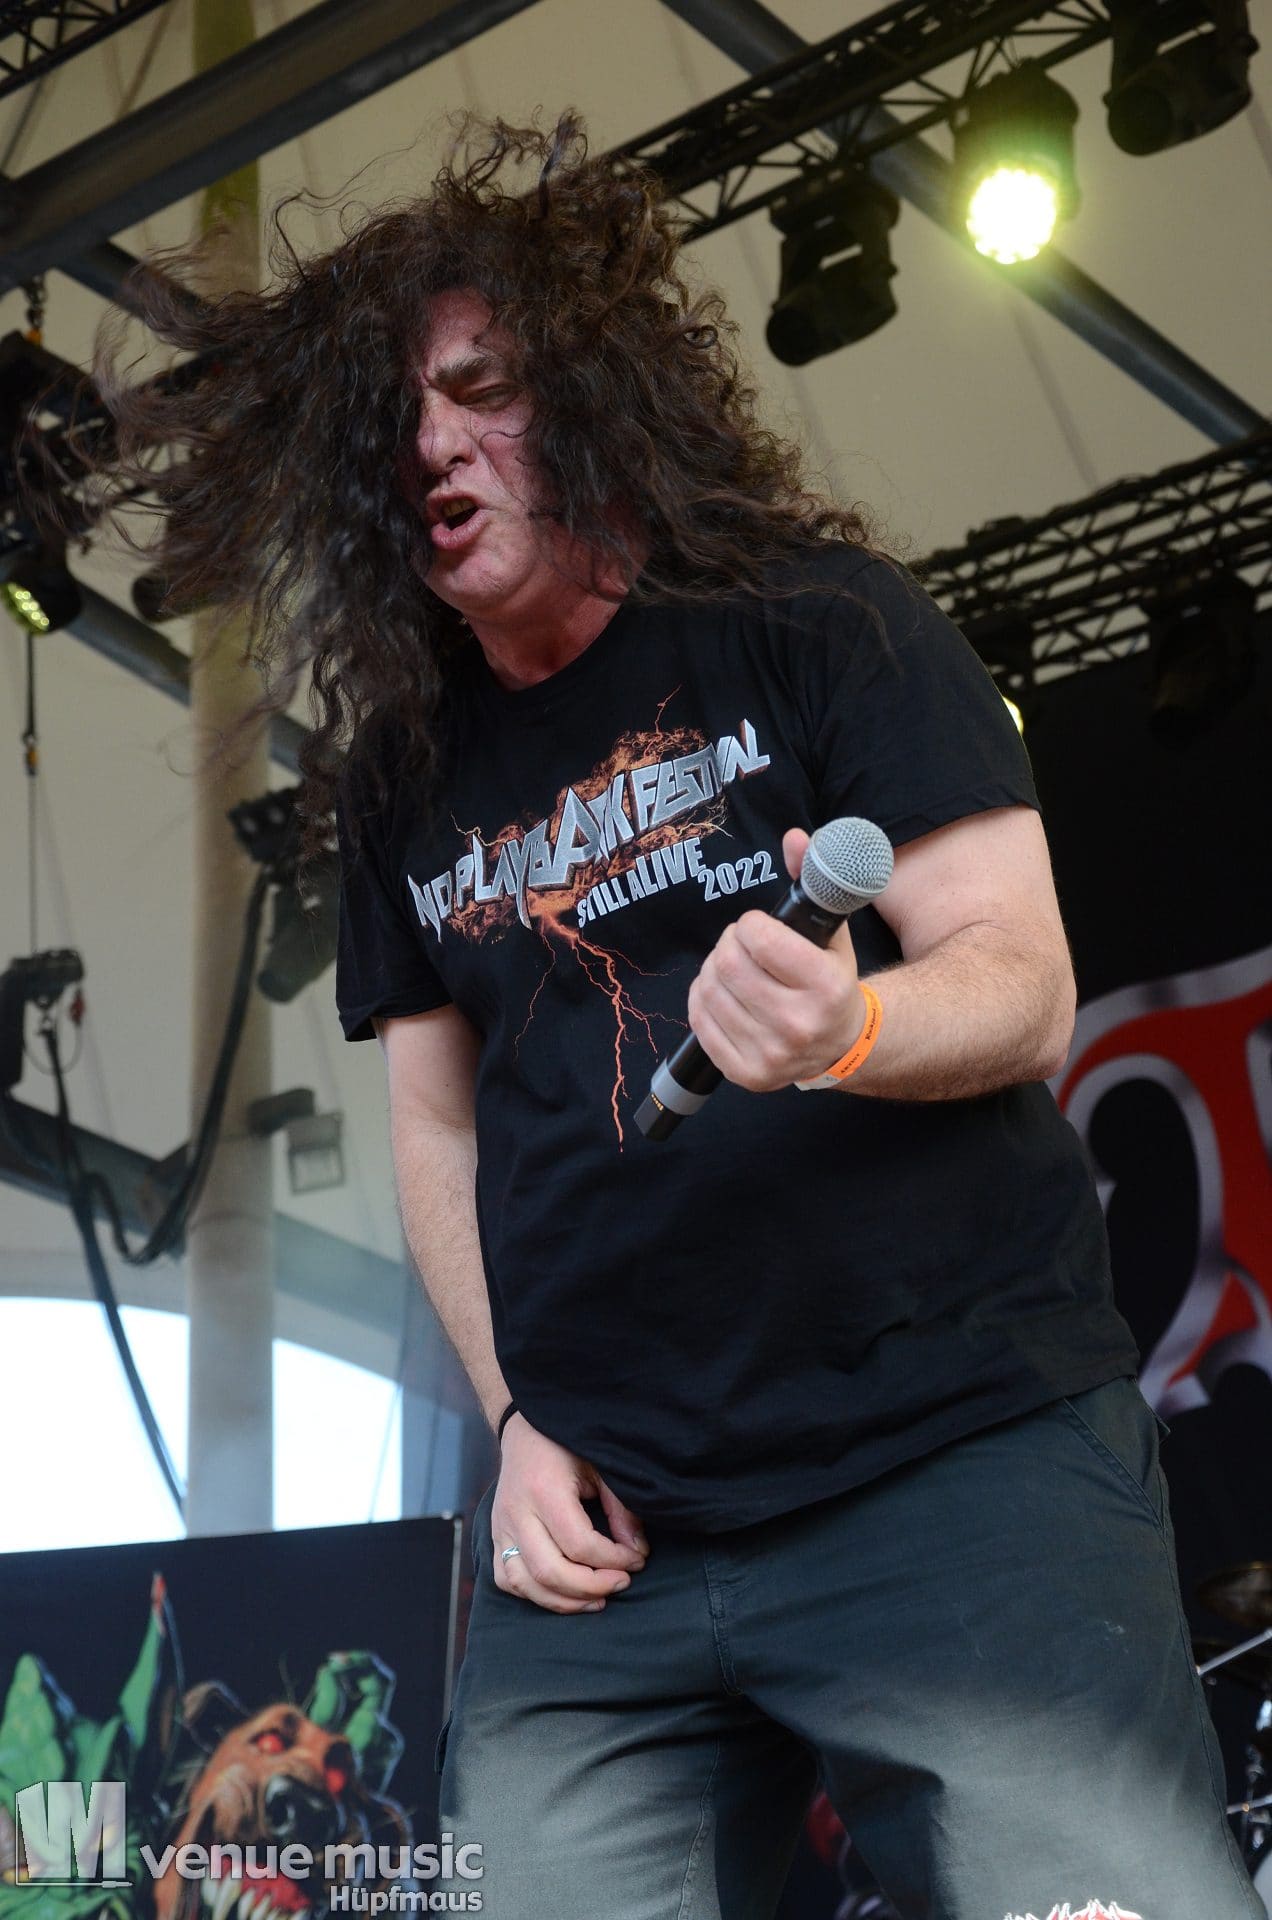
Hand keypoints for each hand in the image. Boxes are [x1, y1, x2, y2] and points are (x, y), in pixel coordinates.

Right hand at [490, 1413, 649, 1613]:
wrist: (525, 1429)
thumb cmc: (566, 1444)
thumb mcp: (600, 1466)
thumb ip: (620, 1509)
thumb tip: (637, 1551)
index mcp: (544, 1489)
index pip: (579, 1544)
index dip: (613, 1560)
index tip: (636, 1559)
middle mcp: (516, 1512)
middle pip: (550, 1571)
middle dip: (592, 1586)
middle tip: (622, 1582)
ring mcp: (500, 1526)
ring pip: (524, 1583)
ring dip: (564, 1601)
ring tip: (597, 1599)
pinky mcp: (494, 1535)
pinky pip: (506, 1579)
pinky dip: (534, 1594)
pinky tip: (563, 1592)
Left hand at [686, 828, 865, 1091]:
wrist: (842, 1046)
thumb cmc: (831, 981)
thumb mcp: (831, 930)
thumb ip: (813, 879)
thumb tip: (795, 837)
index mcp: (827, 987)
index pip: (760, 939)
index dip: (751, 925)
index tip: (758, 927)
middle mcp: (800, 1026)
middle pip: (729, 964)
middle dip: (729, 944)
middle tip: (740, 945)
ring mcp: (772, 1055)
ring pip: (709, 990)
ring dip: (714, 969)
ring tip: (733, 968)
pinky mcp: (747, 1074)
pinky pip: (698, 1021)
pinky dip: (702, 998)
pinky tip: (721, 993)